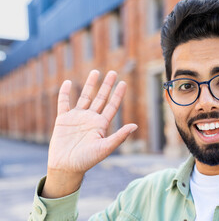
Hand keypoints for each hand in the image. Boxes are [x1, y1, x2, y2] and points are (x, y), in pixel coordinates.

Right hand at [42, 70, 136, 197]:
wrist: (66, 167)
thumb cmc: (87, 160)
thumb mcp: (105, 148)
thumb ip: (119, 136)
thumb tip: (135, 126)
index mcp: (101, 124)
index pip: (112, 106)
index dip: (118, 94)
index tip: (123, 83)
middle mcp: (90, 119)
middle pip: (101, 98)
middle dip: (107, 85)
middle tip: (113, 72)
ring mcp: (77, 118)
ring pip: (84, 97)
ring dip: (90, 84)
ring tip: (95, 72)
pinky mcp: (63, 120)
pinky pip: (64, 103)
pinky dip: (65, 93)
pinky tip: (68, 82)